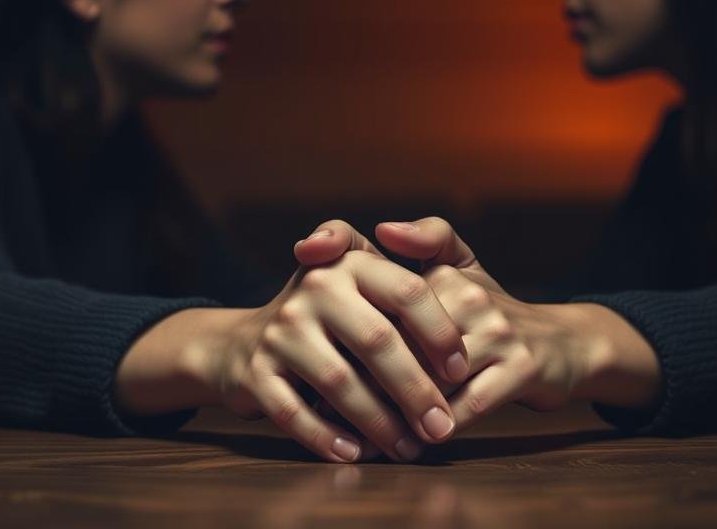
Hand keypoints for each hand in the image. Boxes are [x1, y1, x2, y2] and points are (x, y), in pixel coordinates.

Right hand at [116, 222, 469, 462]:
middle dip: (416, 390)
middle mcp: (313, 289)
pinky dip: (326, 437)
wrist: (244, 341)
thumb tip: (472, 299)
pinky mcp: (255, 371)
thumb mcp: (361, 276)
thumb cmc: (329, 313)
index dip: (439, 333)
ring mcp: (280, 330)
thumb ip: (413, 268)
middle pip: (377, 341)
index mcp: (350, 263)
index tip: (460, 371)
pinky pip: (294, 412)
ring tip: (408, 448)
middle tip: (442, 427)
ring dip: (379, 422)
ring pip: (339, 382)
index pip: (407, 292)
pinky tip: (354, 453)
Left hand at [296, 217, 661, 434]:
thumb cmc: (489, 311)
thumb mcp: (458, 267)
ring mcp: (499, 332)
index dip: (347, 328)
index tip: (313, 352)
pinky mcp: (523, 368)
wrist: (562, 345)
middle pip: (402, 342)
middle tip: (321, 399)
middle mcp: (471, 296)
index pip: (384, 301)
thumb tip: (381, 227)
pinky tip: (413, 443)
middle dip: (362, 374)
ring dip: (395, 409)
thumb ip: (420, 242)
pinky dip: (436, 428)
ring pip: (431, 378)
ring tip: (360, 430)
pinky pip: (468, 406)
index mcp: (445, 274)